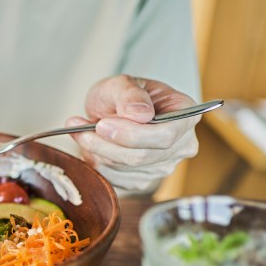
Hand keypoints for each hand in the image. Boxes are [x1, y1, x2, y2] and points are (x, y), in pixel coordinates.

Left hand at [66, 75, 199, 192]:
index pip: (165, 135)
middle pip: (143, 156)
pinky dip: (96, 162)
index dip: (132, 134)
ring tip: (79, 131)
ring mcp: (163, 167)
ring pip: (125, 168)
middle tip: (80, 129)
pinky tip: (89, 146)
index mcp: (186, 115)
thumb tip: (138, 113)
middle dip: (106, 144)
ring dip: (96, 152)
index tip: (102, 124)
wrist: (110, 113)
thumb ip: (130, 94)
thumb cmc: (121, 96)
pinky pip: (115, 179)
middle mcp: (181, 145)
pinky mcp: (142, 181)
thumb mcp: (122, 83)